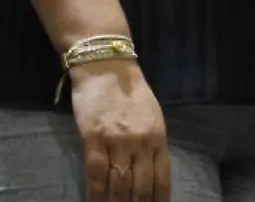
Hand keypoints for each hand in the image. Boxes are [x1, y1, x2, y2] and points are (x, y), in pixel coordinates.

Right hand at [69, 60, 169, 201]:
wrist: (105, 65)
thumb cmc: (130, 91)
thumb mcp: (152, 116)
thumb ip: (152, 144)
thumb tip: (151, 173)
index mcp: (158, 138)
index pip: (161, 179)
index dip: (158, 200)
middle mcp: (141, 143)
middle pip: (140, 187)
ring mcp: (117, 142)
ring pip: (118, 184)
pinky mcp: (93, 138)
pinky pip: (95, 173)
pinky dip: (95, 193)